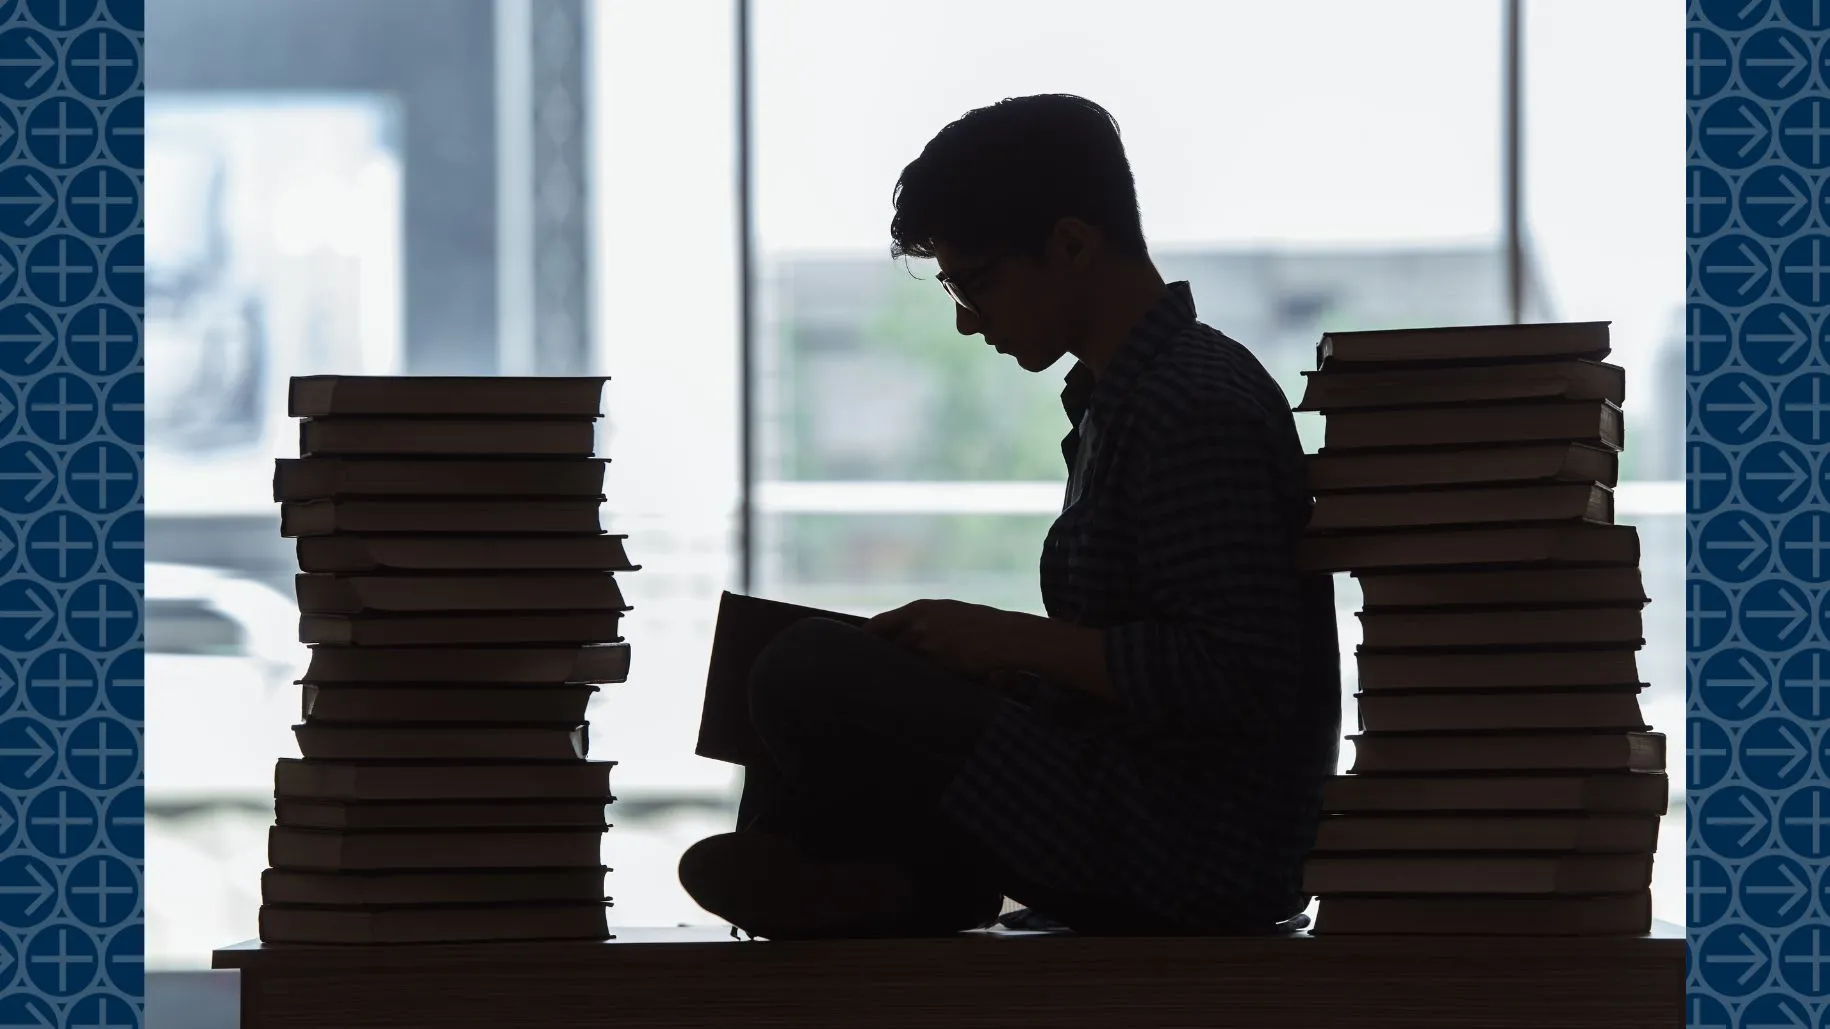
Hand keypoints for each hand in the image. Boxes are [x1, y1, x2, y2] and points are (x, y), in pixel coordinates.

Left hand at [863, 598, 1027, 677]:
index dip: (865, 640)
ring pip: (902, 664)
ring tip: (891, 685)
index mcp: (919, 609)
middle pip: (885, 647)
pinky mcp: (940, 666)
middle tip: (867, 672)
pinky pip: (920, 677)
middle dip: (879, 660)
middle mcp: (918, 625)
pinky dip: (915, 683)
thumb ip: (920, 621)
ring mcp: (928, 647)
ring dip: (897, 674)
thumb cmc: (979, 624)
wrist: (1008, 637)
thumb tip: (897, 634)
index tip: (855, 651)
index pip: (877, 625)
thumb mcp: (947, 612)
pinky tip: (916, 689)